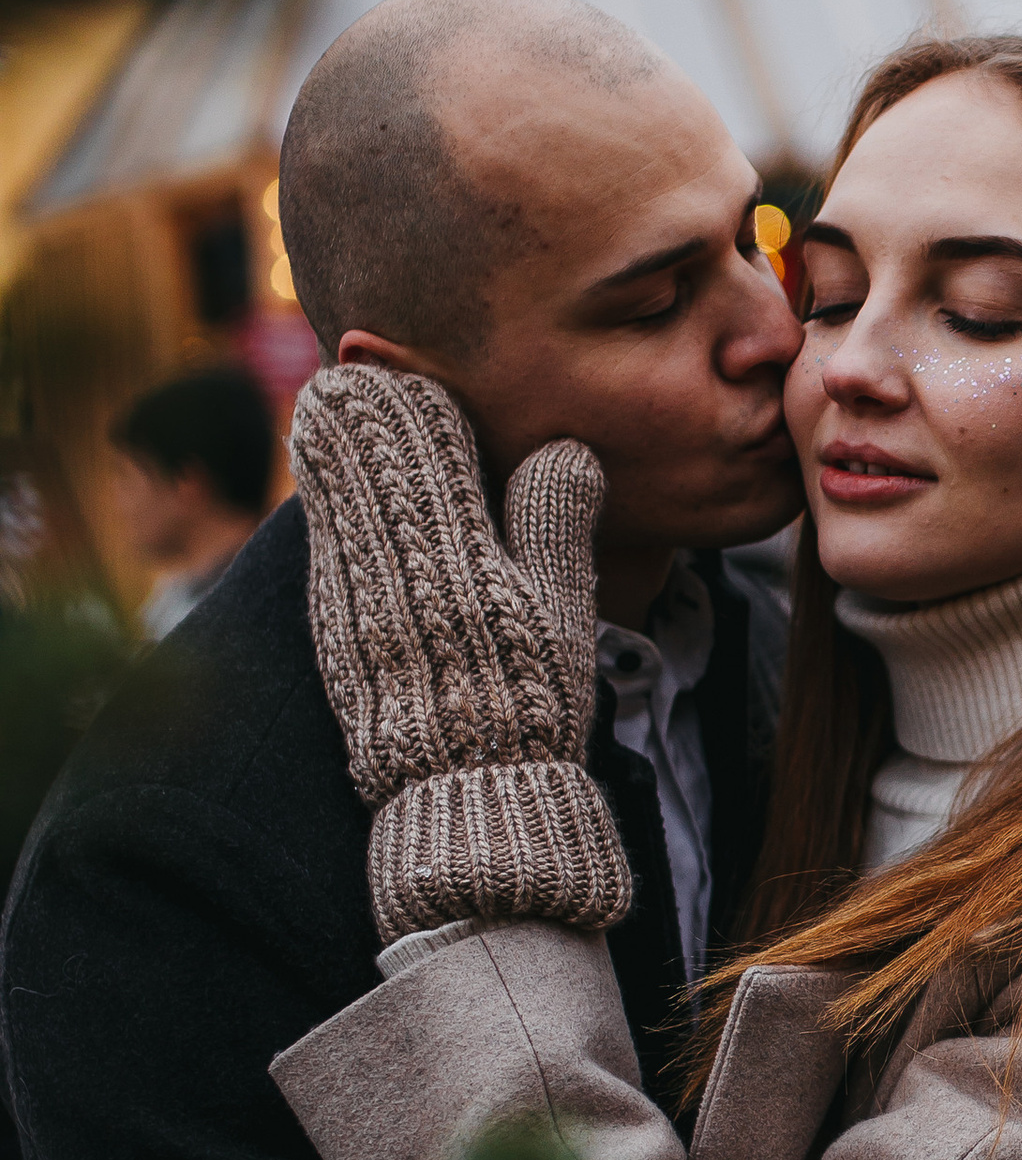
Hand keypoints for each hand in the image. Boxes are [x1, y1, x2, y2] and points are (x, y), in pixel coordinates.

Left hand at [291, 365, 632, 943]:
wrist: (460, 790)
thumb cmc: (527, 698)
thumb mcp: (562, 605)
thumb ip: (557, 516)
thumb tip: (565, 446)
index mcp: (455, 534)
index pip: (419, 425)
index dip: (417, 389)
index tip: (423, 376)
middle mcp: (389, 549)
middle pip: (356, 438)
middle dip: (365, 402)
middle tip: (366, 369)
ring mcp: (347, 582)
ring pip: (325, 479)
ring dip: (336, 443)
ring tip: (339, 408)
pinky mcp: (326, 616)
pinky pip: (319, 532)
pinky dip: (327, 499)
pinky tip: (335, 486)